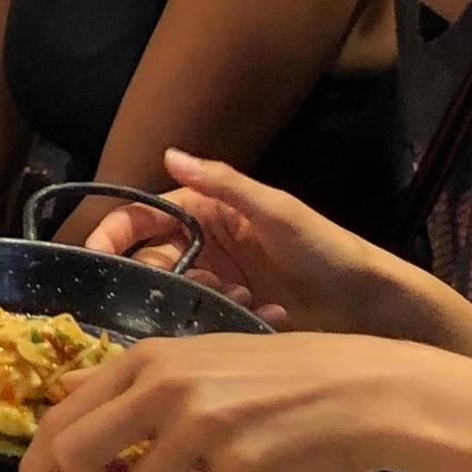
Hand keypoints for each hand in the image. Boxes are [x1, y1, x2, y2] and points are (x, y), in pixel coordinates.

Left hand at [17, 330, 471, 471]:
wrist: (368, 390)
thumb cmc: (283, 380)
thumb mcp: (199, 364)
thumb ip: (136, 386)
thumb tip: (71, 401)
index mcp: (147, 359)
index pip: (65, 414)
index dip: (37, 461)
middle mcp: (164, 384)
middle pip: (79, 454)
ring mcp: (200, 423)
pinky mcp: (239, 461)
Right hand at [80, 150, 428, 338]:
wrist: (377, 309)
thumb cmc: (330, 250)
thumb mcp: (278, 210)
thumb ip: (224, 183)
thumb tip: (169, 154)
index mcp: (209, 211)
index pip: (142, 216)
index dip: (113, 232)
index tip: (94, 255)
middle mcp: (207, 245)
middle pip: (152, 258)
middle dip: (161, 275)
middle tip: (192, 288)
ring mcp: (220, 281)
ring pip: (176, 291)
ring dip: (199, 297)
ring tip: (241, 302)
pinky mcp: (233, 315)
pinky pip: (205, 318)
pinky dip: (227, 318)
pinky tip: (264, 316)